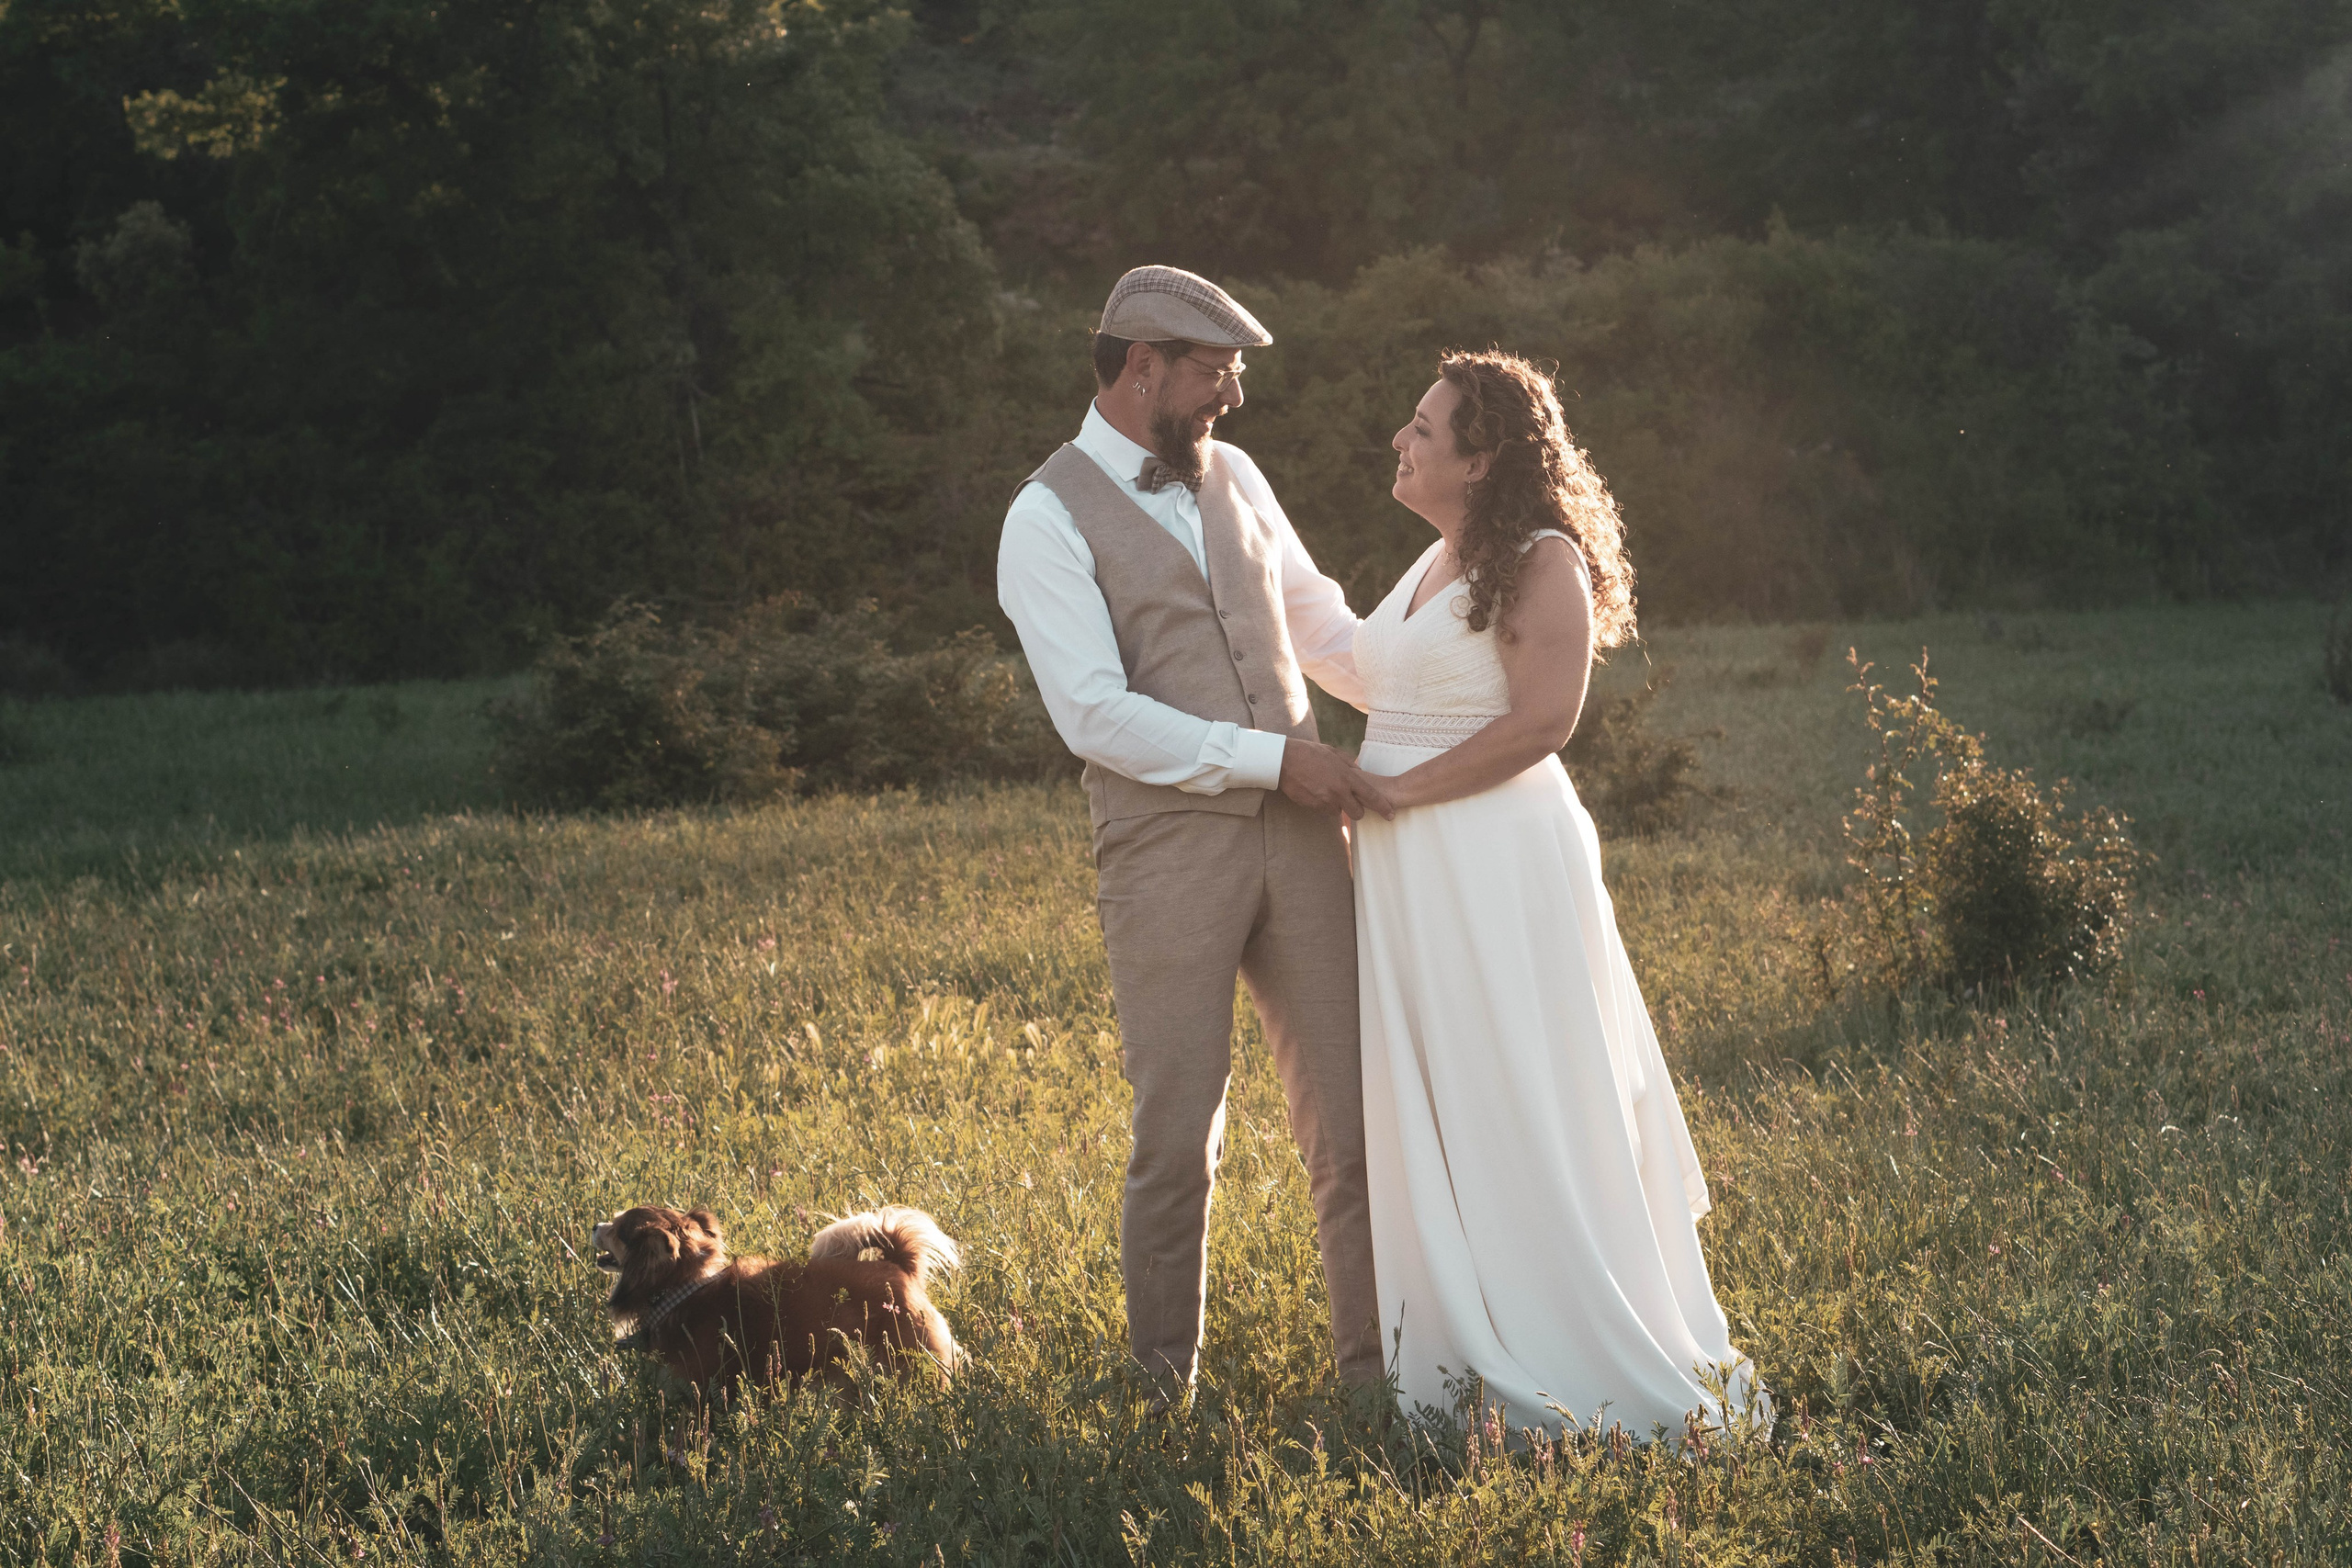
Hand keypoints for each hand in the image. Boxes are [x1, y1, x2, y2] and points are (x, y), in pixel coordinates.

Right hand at [1277, 739, 1395, 820]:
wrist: (1284, 760)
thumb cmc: (1309, 752)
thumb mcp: (1333, 752)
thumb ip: (1349, 764)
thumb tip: (1360, 773)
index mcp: (1346, 777)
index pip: (1371, 796)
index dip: (1383, 807)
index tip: (1390, 814)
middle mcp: (1338, 791)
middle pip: (1357, 813)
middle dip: (1356, 811)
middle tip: (1351, 803)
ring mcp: (1325, 800)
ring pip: (1338, 812)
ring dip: (1335, 805)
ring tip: (1325, 789)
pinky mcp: (1313, 806)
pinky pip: (1323, 810)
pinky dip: (1322, 804)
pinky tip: (1314, 790)